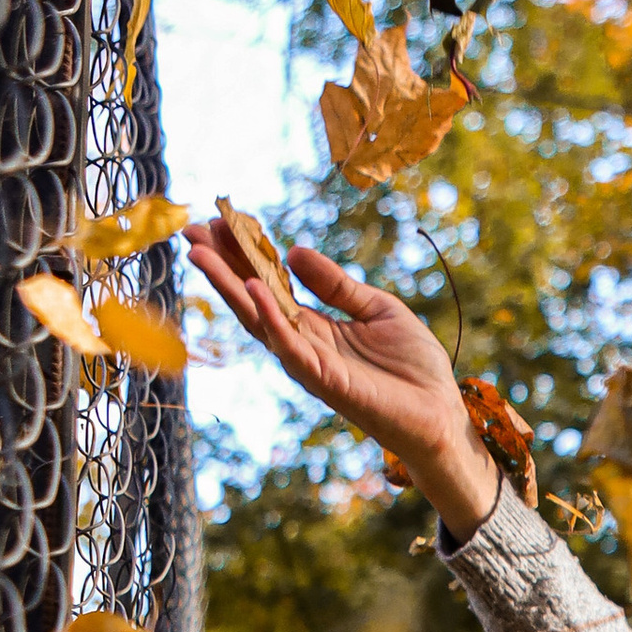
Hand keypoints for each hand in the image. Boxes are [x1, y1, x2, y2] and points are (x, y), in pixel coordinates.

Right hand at [184, 226, 499, 538]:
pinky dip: (269, 317)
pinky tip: (250, 288)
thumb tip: (294, 251)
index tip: (217, 221)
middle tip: (190, 231)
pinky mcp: (326, 381)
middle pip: (251, 300)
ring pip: (258, 321)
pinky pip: (290, 346)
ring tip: (201, 253)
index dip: (242, 254)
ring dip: (228, 286)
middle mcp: (303, 344)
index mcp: (314, 325)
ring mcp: (310, 363)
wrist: (442, 410)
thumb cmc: (413, 366)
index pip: (268, 285)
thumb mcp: (375, 307)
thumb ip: (336, 284)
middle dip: (220, 266)